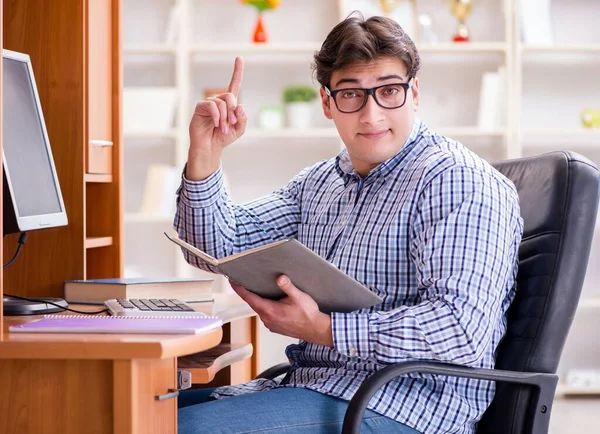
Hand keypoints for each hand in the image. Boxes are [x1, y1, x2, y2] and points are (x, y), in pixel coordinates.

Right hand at [186, 56, 247, 179]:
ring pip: (221, 103)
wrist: (210, 147)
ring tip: (223, 129)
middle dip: (233, 111)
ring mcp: (209, 103)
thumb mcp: (239, 129)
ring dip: (225, 118)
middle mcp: (219, 100)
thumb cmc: (223, 138)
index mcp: (229, 104)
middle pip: (230, 96)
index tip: (239, 58)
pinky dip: (217, 116)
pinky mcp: (200, 108)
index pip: (234, 84)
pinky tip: (217, 125)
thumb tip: (239, 106)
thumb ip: (242, 118)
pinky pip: (211, 107)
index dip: (237, 71)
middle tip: (231, 124)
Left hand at [229, 275, 333, 347]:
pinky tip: (270, 300)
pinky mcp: (275, 326)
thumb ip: (288, 287)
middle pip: (252, 302)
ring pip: (259, 309)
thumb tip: (279, 277)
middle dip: (247, 291)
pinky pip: (265, 314)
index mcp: (270, 311)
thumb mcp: (299, 297)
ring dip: (257, 299)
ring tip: (257, 287)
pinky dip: (264, 306)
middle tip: (243, 279)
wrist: (317, 330)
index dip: (239, 288)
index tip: (232, 280)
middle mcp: (267, 319)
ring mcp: (270, 324)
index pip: (249, 298)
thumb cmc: (309, 315)